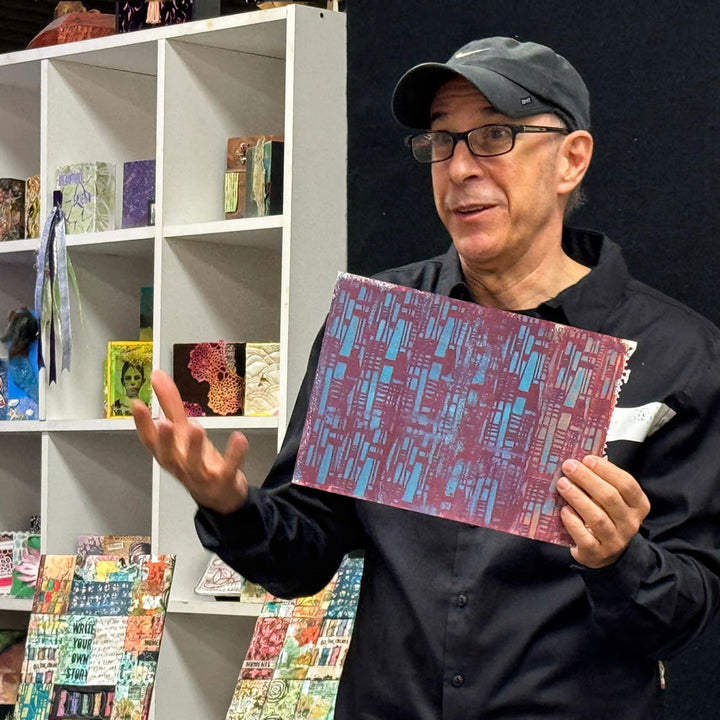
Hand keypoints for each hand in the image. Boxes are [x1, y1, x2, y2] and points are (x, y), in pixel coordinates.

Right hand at [131, 369, 248, 513]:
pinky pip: (229, 468)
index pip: (150, 441)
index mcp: (169, 454)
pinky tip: (239, 438)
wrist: (221, 496)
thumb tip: (157, 375)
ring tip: (196, 427)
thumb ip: (170, 404)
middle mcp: (182, 466)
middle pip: (169, 456)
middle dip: (165, 440)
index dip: (142, 424)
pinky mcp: (224, 480)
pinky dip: (234, 454)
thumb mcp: (183, 432)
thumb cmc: (197, 460)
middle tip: (164, 422)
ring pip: (195, 464)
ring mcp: (202, 476)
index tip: (137, 404)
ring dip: (195, 447)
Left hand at [557, 455, 649, 567]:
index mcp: (638, 506)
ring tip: (562, 484)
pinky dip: (572, 522)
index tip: (587, 458)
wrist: (605, 554)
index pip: (627, 484)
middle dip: (587, 479)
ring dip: (577, 497)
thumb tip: (581, 460)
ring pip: (597, 517)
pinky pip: (584, 536)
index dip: (607, 470)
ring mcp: (615, 541)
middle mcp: (630, 524)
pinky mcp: (597, 553)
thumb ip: (603, 482)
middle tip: (568, 466)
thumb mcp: (612, 500)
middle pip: (610, 497)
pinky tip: (563, 510)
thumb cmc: (606, 517)